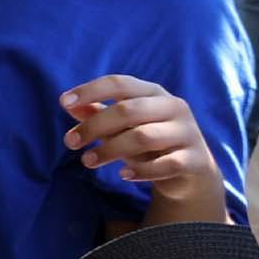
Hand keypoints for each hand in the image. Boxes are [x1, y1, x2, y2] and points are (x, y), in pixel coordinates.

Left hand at [63, 77, 226, 216]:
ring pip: (143, 137)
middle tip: (70, 142)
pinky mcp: (195, 159)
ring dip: (110, 149)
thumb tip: (67, 103)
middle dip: (94, 126)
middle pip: (127, 110)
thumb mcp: (122, 126)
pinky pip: (166, 164)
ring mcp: (187, 133)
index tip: (63, 102)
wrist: (191, 170)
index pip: (120, 83)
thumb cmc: (149, 141)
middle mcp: (173, 107)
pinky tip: (123, 174)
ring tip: (87, 161)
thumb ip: (97, 113)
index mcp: (153, 93)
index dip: (91, 90)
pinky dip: (142, 171)